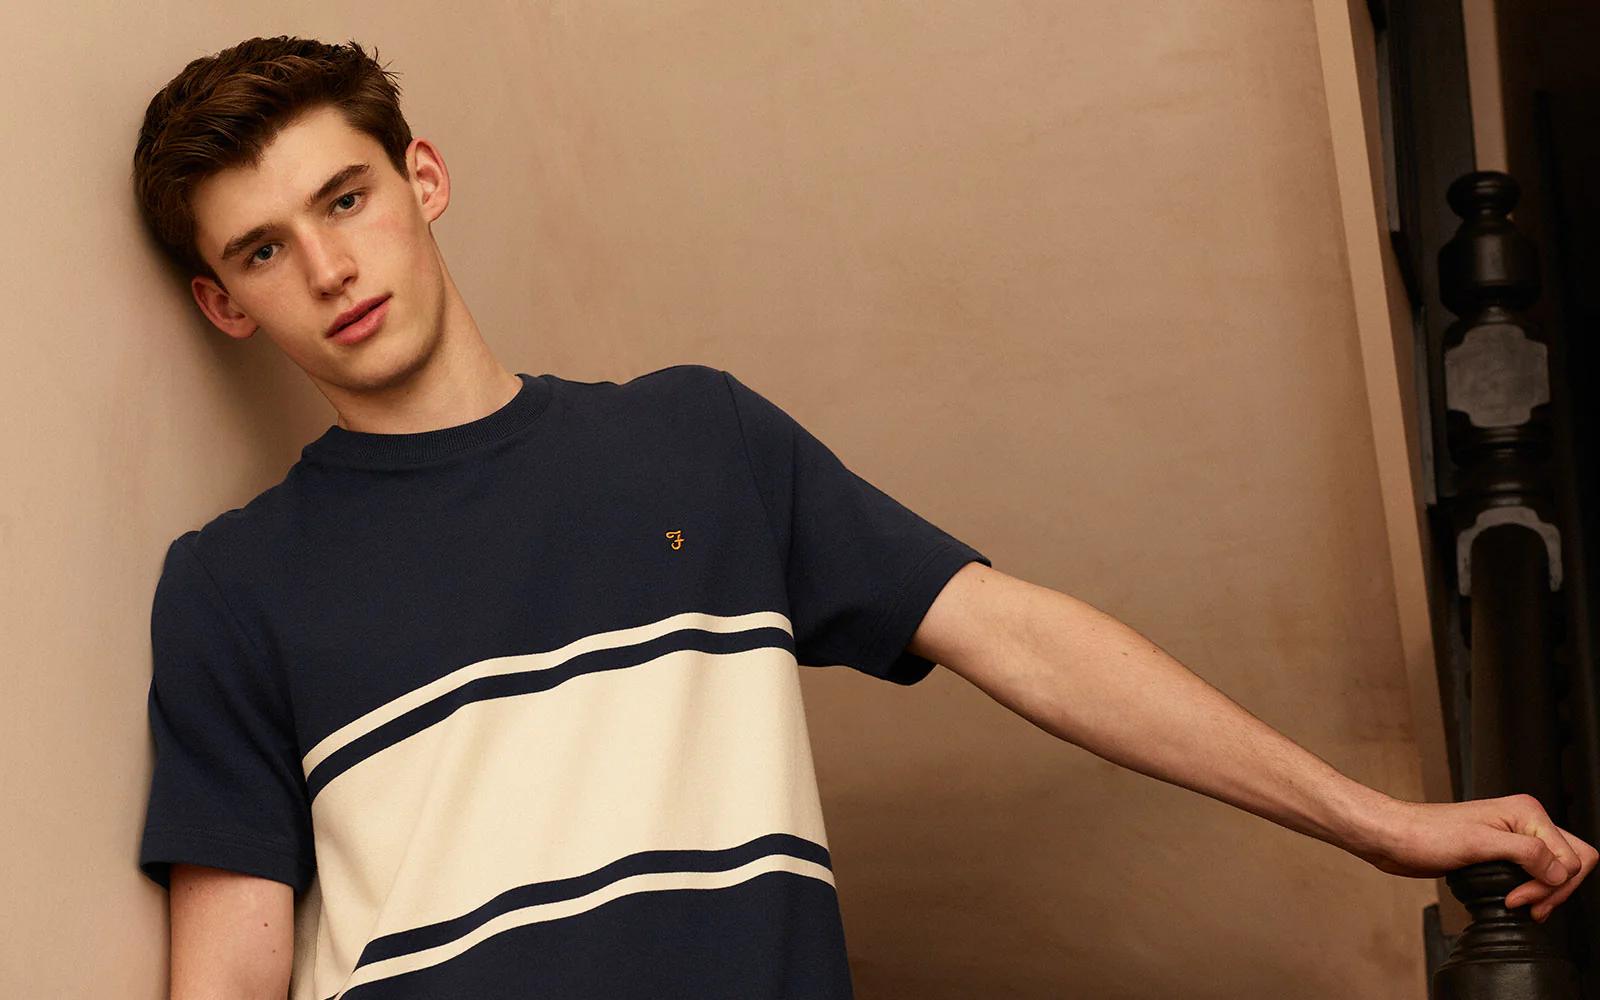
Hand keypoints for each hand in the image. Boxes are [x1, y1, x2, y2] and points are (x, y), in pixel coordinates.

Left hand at [1352, 793, 1596, 921]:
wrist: (1395, 837)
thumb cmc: (1426, 834)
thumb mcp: (1478, 843)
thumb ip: (1525, 854)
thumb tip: (1561, 871)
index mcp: (1526, 812)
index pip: (1572, 856)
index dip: (1552, 884)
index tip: (1521, 898)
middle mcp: (1525, 822)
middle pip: (1571, 862)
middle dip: (1555, 890)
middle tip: (1528, 908)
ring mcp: (1514, 837)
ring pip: (1556, 870)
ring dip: (1546, 893)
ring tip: (1523, 908)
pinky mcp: (1502, 853)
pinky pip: (1535, 874)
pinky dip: (1534, 890)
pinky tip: (1518, 901)